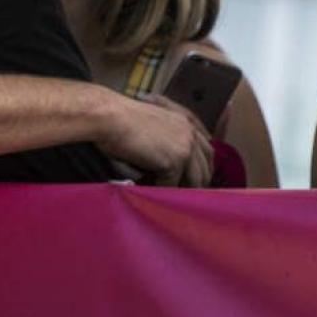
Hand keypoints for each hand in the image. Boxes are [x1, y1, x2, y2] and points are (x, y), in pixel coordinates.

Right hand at [98, 93, 212, 186]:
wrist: (109, 116)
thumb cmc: (121, 118)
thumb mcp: (153, 122)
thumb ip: (168, 136)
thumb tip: (169, 158)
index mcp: (186, 122)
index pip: (207, 148)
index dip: (204, 165)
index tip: (198, 177)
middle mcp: (190, 134)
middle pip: (206, 166)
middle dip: (200, 182)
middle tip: (190, 194)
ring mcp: (184, 148)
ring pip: (195, 179)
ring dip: (185, 190)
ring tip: (176, 200)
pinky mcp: (173, 162)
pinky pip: (173, 185)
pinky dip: (164, 192)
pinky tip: (155, 194)